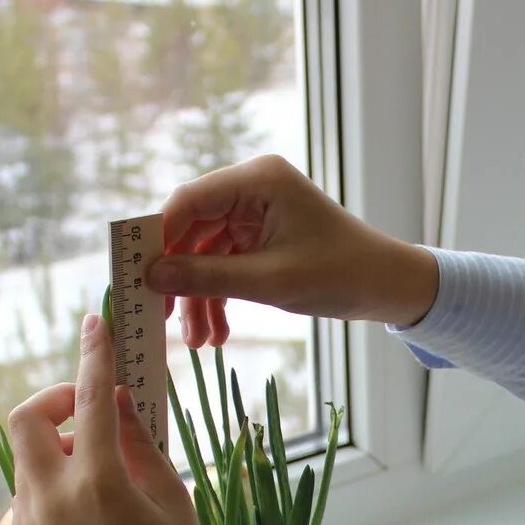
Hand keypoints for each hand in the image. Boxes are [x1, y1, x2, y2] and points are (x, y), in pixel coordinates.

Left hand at [7, 313, 242, 524]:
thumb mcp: (174, 499)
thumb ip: (138, 441)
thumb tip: (115, 397)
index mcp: (99, 486)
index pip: (88, 399)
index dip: (94, 354)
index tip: (97, 325)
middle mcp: (52, 504)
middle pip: (26, 420)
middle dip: (55, 401)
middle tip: (89, 410)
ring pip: (26, 461)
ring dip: (57, 448)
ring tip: (105, 472)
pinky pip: (28, 498)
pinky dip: (54, 486)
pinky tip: (93, 513)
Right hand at [151, 154, 439, 347]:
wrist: (387, 286)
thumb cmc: (341, 274)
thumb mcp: (270, 281)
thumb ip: (207, 277)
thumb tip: (151, 277)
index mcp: (257, 181)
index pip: (188, 202)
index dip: (158, 238)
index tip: (137, 277)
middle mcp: (252, 189)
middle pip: (192, 230)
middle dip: (181, 279)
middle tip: (162, 319)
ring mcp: (255, 214)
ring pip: (206, 254)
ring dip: (200, 298)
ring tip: (200, 343)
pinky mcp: (260, 238)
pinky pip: (225, 265)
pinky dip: (219, 297)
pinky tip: (217, 334)